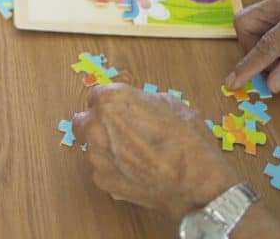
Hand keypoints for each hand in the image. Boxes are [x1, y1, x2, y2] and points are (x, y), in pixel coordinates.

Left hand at [73, 84, 238, 221]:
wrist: (195, 184)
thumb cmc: (188, 141)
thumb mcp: (172, 104)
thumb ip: (143, 102)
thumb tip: (139, 106)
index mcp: (112, 100)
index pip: (96, 96)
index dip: (110, 104)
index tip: (119, 112)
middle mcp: (96, 126)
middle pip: (83, 121)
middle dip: (98, 125)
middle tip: (119, 132)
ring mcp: (96, 155)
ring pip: (91, 147)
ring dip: (106, 149)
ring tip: (135, 156)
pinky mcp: (101, 180)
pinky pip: (102, 169)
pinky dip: (114, 170)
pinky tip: (137, 172)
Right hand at [227, 0, 279, 93]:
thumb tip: (273, 83)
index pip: (266, 44)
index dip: (248, 66)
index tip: (232, 82)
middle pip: (246, 22)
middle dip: (251, 47)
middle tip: (275, 64)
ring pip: (254, 17)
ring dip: (264, 40)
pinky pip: (267, 12)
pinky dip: (274, 30)